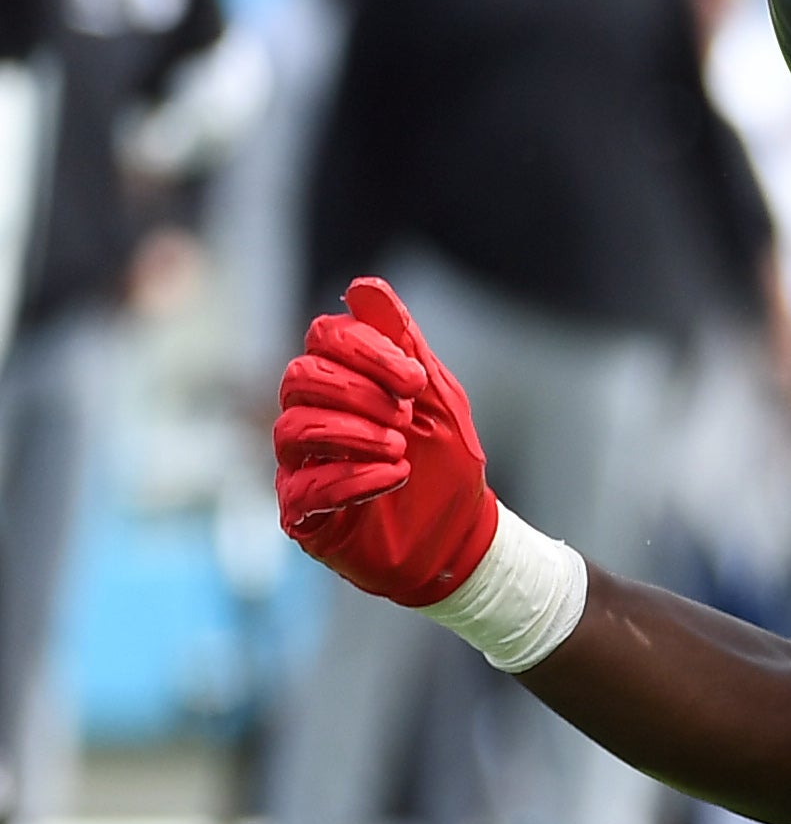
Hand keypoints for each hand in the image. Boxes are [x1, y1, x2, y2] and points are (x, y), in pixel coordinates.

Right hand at [274, 276, 499, 604]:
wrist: (462, 536)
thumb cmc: (448, 464)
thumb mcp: (438, 397)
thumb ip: (402, 342)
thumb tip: (364, 286)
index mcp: (343, 382)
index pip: (325, 338)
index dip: (366, 349)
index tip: (415, 380)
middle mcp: (313, 417)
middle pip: (299, 378)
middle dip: (357, 390)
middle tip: (404, 415)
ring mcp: (301, 465)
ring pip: (294, 429)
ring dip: (353, 433)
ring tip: (399, 448)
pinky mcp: (303, 513)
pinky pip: (303, 487)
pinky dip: (352, 478)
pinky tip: (394, 477)